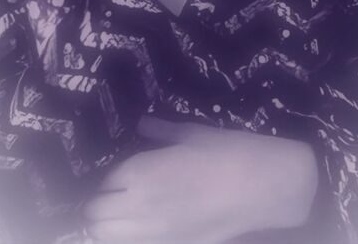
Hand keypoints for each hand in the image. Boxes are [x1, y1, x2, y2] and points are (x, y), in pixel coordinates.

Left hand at [81, 115, 317, 243]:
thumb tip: (143, 124)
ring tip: (122, 213)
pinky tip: (141, 226)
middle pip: (96, 213)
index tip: (120, 173)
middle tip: (115, 193)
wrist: (262, 186)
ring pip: (106, 236)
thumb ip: (162, 132)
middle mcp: (138, 204)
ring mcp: (153, 233)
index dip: (111, 177)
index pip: (105, 180)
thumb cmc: (228, 151)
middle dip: (100, 203)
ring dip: (107, 224)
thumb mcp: (193, 134)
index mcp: (140, 171)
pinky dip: (128, 238)